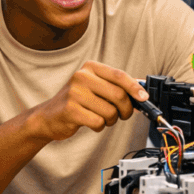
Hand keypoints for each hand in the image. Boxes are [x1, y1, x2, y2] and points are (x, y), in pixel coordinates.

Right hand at [26, 62, 148, 141]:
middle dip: (126, 109)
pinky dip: (100, 126)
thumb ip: (116, 86)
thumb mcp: (95, 88)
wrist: (48, 117)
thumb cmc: (76, 101)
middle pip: (118, 95)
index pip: (119, 75)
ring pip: (110, 111)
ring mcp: (74, 93)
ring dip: (111, 120)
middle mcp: (81, 77)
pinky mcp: (70, 110)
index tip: (144, 98)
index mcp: (90, 68)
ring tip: (102, 118)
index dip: (135, 88)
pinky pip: (99, 122)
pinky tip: (90, 122)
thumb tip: (142, 90)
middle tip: (123, 114)